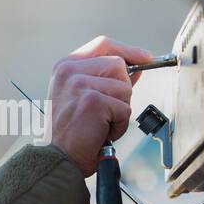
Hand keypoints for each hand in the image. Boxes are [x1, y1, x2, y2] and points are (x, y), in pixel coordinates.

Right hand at [43, 35, 152, 176]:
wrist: (59, 158)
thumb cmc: (70, 133)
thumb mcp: (84, 97)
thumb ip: (108, 79)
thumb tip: (136, 67)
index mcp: (65, 66)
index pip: (103, 45)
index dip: (127, 50)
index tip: (144, 57)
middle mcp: (69, 71)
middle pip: (119, 65)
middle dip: (122, 90)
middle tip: (106, 110)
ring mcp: (79, 84)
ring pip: (124, 88)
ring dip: (120, 109)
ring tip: (101, 122)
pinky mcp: (92, 101)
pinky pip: (124, 108)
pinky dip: (119, 124)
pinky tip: (102, 131)